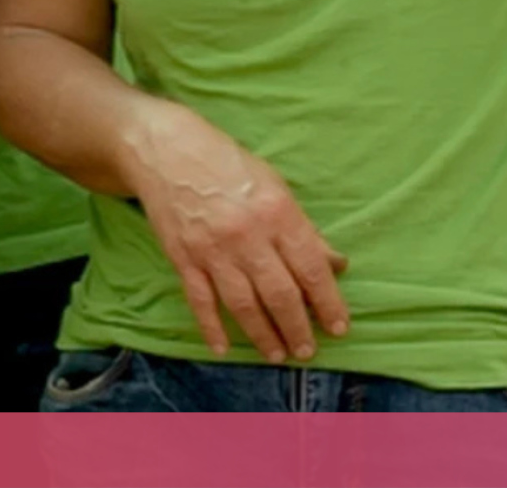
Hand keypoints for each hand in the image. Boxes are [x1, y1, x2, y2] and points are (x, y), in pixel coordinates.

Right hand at [121, 102, 348, 362]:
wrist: (166, 151)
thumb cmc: (228, 165)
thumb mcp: (275, 187)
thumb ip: (304, 230)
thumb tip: (335, 264)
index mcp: (277, 213)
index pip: (311, 268)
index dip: (328, 302)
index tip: (339, 327)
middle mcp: (247, 235)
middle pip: (280, 294)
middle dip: (298, 328)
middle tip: (307, 351)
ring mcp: (212, 249)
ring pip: (243, 304)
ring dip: (263, 335)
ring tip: (277, 355)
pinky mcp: (183, 258)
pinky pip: (201, 301)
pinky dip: (211, 328)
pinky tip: (223, 349)